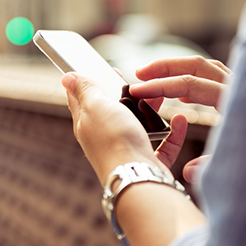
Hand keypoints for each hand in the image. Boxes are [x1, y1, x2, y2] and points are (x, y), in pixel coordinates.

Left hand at [61, 73, 187, 183]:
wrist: (137, 177)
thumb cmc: (113, 140)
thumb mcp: (95, 106)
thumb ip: (84, 90)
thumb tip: (66, 77)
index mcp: (86, 122)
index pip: (81, 98)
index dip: (90, 81)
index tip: (104, 68)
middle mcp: (104, 137)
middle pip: (114, 110)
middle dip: (127, 94)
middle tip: (139, 83)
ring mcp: (126, 150)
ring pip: (139, 125)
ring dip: (151, 110)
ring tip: (161, 95)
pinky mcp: (146, 161)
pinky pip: (163, 145)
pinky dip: (172, 132)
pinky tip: (179, 121)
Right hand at [130, 56, 231, 182]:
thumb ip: (215, 165)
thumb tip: (188, 171)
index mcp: (235, 100)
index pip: (189, 84)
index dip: (160, 87)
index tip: (137, 92)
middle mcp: (238, 87)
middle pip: (194, 65)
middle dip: (163, 67)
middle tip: (138, 74)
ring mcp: (240, 87)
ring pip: (203, 66)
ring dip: (176, 69)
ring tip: (153, 78)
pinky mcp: (240, 93)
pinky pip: (212, 77)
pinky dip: (191, 79)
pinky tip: (181, 96)